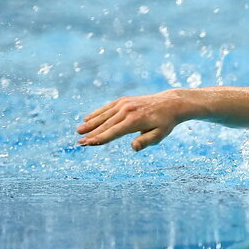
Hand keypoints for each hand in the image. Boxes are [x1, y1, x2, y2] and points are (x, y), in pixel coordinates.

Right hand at [76, 89, 197, 150]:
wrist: (170, 103)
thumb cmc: (165, 123)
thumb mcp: (160, 134)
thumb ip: (146, 141)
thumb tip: (133, 148)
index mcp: (135, 120)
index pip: (114, 132)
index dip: (100, 138)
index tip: (88, 143)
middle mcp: (127, 110)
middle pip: (106, 124)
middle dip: (91, 133)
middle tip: (79, 142)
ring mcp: (124, 104)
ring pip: (104, 115)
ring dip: (90, 123)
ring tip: (79, 131)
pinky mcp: (123, 101)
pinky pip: (107, 108)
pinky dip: (97, 113)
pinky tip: (87, 119)